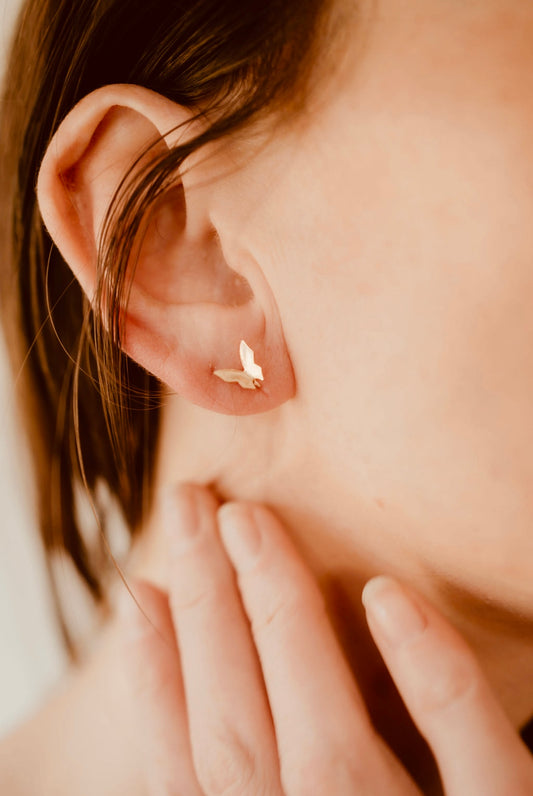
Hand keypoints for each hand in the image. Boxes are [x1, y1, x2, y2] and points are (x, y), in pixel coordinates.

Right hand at [117, 483, 532, 794]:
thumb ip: (239, 774)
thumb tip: (180, 679)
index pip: (190, 767)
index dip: (153, 676)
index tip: (138, 587)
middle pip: (238, 732)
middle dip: (205, 609)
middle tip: (189, 506)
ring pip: (326, 738)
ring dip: (276, 617)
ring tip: (244, 520)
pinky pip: (472, 758)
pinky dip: (430, 677)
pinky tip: (386, 596)